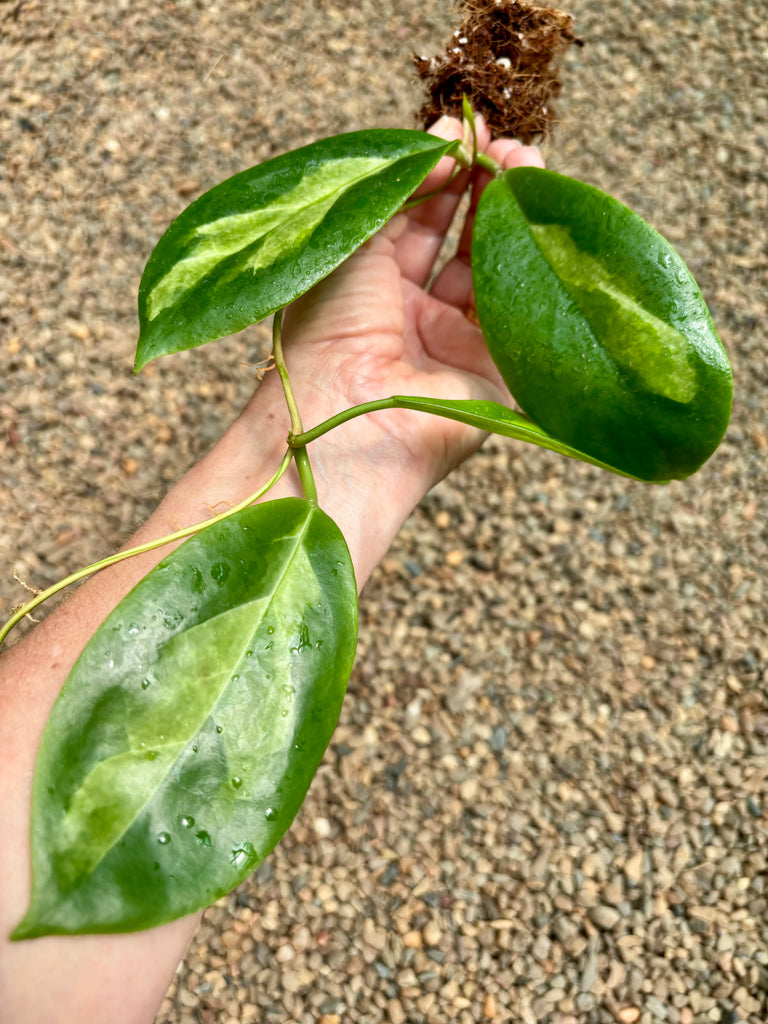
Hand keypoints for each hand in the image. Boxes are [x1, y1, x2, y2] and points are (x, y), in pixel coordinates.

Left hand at [278, 115, 544, 487]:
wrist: (344, 418)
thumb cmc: (328, 331)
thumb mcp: (355, 240)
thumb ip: (402, 189)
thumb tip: (447, 141)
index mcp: (370, 287)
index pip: (416, 219)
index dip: (442, 175)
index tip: (466, 135)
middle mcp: (414, 314)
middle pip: (461, 239)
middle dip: (484, 188)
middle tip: (504, 146)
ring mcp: (454, 343)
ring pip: (495, 269)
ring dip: (510, 217)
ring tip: (525, 165)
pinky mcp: (494, 372)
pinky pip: (518, 312)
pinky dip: (531, 265)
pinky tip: (536, 219)